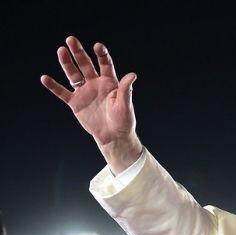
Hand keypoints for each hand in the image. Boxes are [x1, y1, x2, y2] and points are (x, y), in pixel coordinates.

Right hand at [41, 36, 141, 172]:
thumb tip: (132, 75)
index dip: (101, 55)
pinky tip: (45, 78)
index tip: (98, 46)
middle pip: (86, 65)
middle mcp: (96, 84)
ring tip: (61, 51)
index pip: (105, 65)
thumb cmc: (123, 120)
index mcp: (110, 82)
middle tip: (71, 40)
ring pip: (73, 75)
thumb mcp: (125, 105)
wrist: (113, 136)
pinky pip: (63, 93)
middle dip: (79, 53)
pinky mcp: (75, 103)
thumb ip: (126, 90)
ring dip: (66, 63)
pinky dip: (54, 86)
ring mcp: (84, 92)